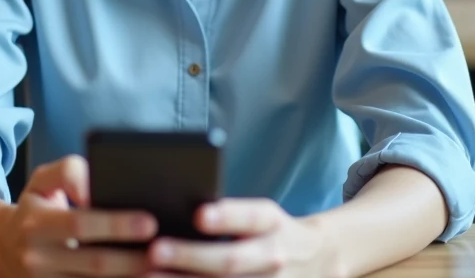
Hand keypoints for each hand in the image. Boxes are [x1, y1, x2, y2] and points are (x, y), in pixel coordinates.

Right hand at [0, 155, 156, 276]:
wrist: (1, 247)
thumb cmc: (35, 207)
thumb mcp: (42, 179)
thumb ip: (69, 171)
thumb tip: (93, 187)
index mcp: (35, 224)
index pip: (79, 224)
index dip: (115, 224)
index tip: (150, 221)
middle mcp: (38, 258)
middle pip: (94, 264)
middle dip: (133, 260)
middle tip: (168, 250)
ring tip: (164, 271)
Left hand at [145, 198, 334, 276]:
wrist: (321, 261)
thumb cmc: (272, 233)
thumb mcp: (262, 217)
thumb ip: (228, 216)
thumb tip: (174, 212)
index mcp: (272, 223)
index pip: (250, 217)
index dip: (225, 217)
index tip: (198, 214)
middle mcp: (273, 256)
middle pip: (231, 260)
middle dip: (191, 257)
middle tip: (154, 251)